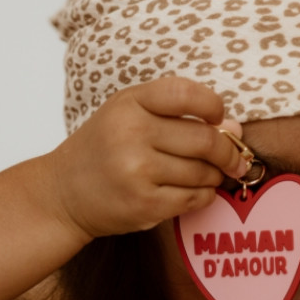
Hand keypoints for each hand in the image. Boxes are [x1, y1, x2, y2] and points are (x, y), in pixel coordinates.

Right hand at [48, 77, 250, 239]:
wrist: (64, 193)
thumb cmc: (105, 149)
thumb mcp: (130, 115)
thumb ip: (179, 115)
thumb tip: (234, 129)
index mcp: (129, 103)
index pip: (186, 94)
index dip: (213, 105)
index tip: (218, 118)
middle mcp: (131, 134)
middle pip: (205, 140)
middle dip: (229, 152)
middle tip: (235, 159)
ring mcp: (137, 172)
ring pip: (204, 173)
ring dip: (215, 176)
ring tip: (206, 174)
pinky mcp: (145, 205)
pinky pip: (196, 198)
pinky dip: (205, 195)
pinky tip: (194, 191)